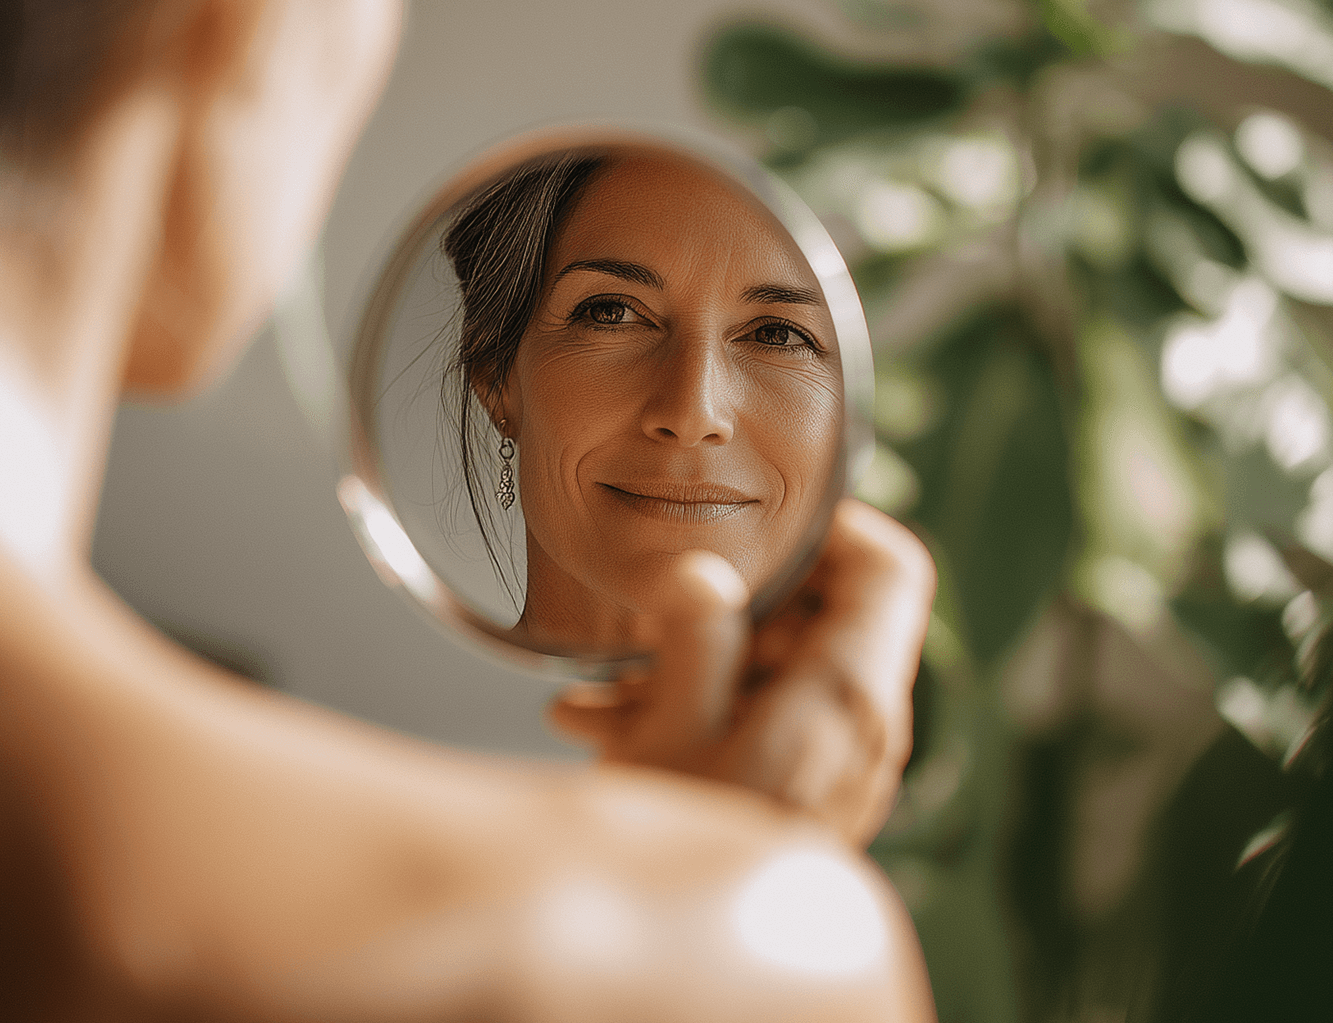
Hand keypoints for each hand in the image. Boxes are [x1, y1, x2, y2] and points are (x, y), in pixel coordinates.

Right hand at [547, 500, 935, 844]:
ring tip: (602, 696)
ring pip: (782, 671)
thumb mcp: (672, 732)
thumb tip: (703, 576)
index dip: (835, 528)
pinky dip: (702, 713)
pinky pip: (767, 723)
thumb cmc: (689, 854)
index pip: (892, 566)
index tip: (762, 527)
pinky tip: (610, 731)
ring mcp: (841, 765)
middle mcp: (866, 728)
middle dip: (730, 609)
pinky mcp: (810, 794)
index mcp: (849, 694)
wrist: (688, 967)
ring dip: (696, 666)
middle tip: (652, 622)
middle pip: (825, 616)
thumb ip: (697, 638)